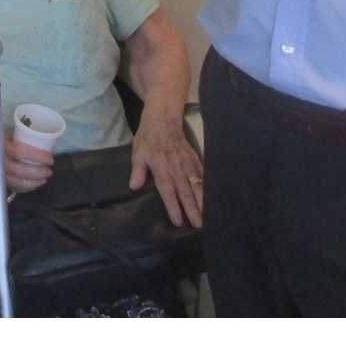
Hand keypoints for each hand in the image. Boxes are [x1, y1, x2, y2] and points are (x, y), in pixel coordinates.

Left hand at [127, 108, 203, 229]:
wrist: (164, 120)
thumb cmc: (147, 139)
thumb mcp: (137, 154)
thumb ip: (137, 171)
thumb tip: (134, 187)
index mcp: (161, 167)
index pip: (168, 191)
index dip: (174, 206)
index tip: (178, 221)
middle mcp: (177, 167)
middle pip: (186, 191)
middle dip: (192, 209)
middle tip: (198, 224)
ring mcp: (188, 163)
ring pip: (197, 185)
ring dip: (202, 201)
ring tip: (207, 216)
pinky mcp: (195, 159)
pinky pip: (203, 175)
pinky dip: (207, 188)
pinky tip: (211, 199)